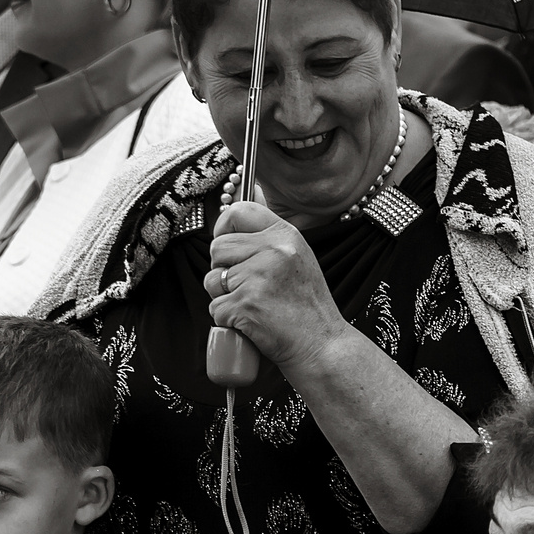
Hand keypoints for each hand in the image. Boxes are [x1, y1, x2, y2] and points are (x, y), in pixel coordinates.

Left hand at [207, 198, 349, 374]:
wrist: (321, 346)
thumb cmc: (307, 307)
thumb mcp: (298, 257)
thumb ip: (271, 230)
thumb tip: (252, 186)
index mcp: (286, 235)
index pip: (238, 211)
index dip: (224, 227)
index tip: (229, 246)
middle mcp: (274, 251)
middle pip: (217, 248)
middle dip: (223, 270)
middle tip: (249, 288)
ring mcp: (258, 277)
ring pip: (212, 279)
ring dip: (225, 297)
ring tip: (256, 306)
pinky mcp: (245, 304)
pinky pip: (215, 308)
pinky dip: (228, 320)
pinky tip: (253, 322)